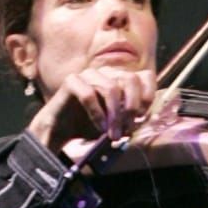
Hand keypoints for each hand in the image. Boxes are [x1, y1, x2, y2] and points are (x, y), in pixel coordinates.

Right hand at [27, 66, 156, 151]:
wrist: (60, 130)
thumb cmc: (90, 125)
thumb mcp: (117, 122)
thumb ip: (131, 117)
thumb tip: (146, 118)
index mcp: (120, 79)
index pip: (144, 76)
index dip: (147, 95)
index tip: (142, 117)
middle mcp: (106, 72)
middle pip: (130, 79)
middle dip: (132, 107)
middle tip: (128, 130)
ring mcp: (89, 74)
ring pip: (111, 88)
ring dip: (115, 115)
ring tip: (113, 135)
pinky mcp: (72, 81)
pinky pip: (89, 95)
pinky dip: (97, 114)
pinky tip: (99, 128)